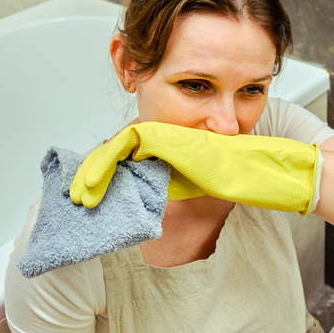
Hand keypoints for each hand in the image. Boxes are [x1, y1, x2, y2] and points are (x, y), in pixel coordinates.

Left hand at [70, 122, 321, 214]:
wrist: (256, 168)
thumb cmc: (234, 174)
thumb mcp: (191, 183)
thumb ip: (166, 183)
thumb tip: (140, 199)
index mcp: (169, 147)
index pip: (128, 156)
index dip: (106, 173)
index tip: (92, 196)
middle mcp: (163, 136)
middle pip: (116, 149)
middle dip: (92, 172)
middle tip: (78, 197)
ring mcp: (164, 133)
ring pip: (115, 146)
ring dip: (93, 170)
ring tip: (80, 194)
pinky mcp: (165, 135)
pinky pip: (125, 145)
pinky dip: (104, 163)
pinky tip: (92, 183)